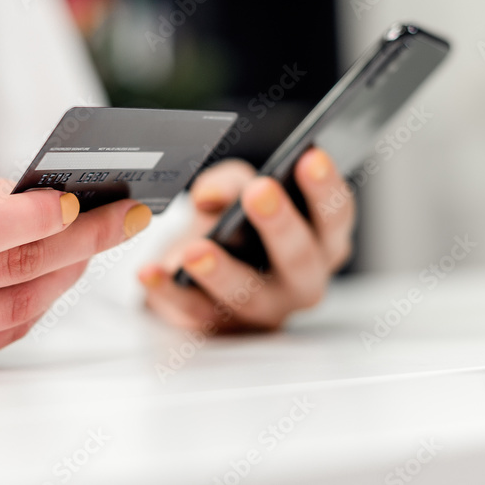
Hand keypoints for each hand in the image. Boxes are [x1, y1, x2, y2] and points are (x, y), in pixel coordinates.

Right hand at [0, 178, 151, 373]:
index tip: (78, 197)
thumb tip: (49, 194)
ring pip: (11, 310)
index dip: (31, 216)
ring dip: (67, 275)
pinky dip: (37, 303)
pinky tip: (59, 275)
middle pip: (4, 270)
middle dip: (78, 241)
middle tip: (124, 216)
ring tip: (97, 243)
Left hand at [137, 148, 354, 331]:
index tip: (310, 157)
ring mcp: (264, 309)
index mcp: (320, 240)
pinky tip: (150, 271)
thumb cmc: (236, 227)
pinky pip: (194, 311)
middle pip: (299, 257)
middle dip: (279, 223)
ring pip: (249, 295)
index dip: (324, 188)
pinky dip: (168, 292)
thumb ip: (232, 182)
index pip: (334, 215)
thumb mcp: (237, 193)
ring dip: (222, 271)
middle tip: (260, 192)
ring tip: (196, 249)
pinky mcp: (220, 327)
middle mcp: (301, 280)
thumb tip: (213, 195)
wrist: (201, 273)